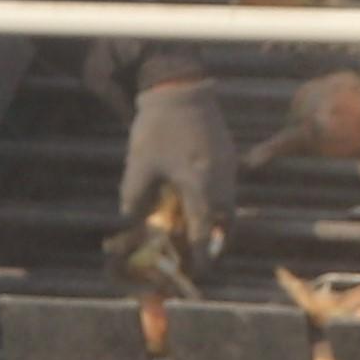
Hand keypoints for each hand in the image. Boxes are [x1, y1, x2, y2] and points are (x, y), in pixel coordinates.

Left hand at [120, 73, 236, 248]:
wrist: (181, 87)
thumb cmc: (158, 128)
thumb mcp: (140, 166)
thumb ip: (134, 199)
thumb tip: (128, 224)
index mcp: (200, 188)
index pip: (203, 234)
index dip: (199, 258)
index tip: (195, 272)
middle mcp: (222, 183)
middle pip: (225, 226)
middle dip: (213, 245)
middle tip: (199, 256)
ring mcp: (230, 169)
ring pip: (229, 208)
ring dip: (216, 224)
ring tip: (198, 232)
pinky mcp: (230, 157)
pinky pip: (228, 190)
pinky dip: (217, 203)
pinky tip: (199, 201)